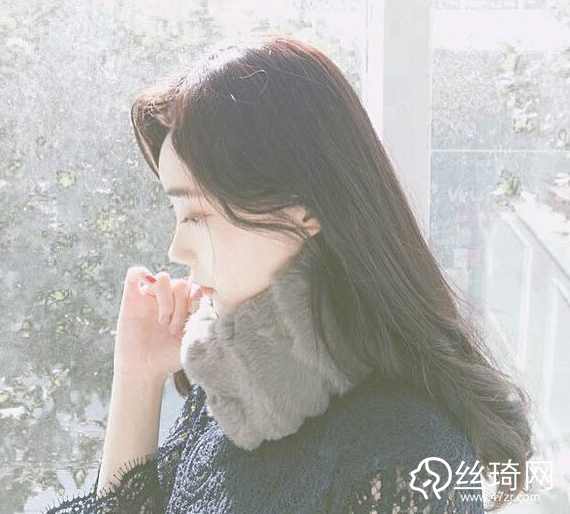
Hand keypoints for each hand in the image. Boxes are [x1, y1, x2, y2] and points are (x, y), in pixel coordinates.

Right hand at [113, 266, 206, 381]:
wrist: (145, 370)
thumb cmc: (170, 357)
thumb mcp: (194, 338)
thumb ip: (204, 317)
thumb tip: (211, 296)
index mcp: (185, 304)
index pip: (195, 284)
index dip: (197, 298)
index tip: (194, 317)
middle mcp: (168, 297)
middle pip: (180, 282)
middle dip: (181, 306)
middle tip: (175, 329)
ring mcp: (150, 297)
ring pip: (163, 278)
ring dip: (167, 301)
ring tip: (164, 323)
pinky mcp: (131, 299)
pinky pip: (135, 273)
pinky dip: (142, 274)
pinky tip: (148, 296)